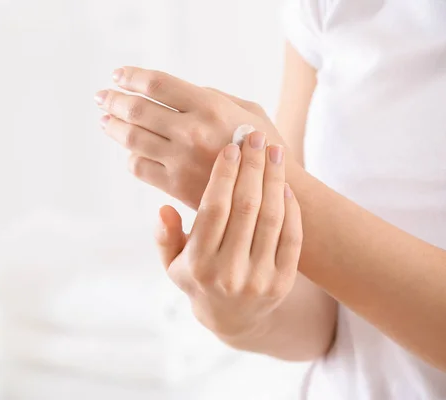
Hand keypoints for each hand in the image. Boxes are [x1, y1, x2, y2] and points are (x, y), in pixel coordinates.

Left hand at [95, 66, 287, 209]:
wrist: (272, 197)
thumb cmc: (264, 148)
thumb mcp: (248, 109)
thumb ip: (210, 97)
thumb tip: (174, 93)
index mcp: (211, 107)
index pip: (157, 84)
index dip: (132, 77)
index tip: (118, 75)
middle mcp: (192, 132)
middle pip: (138, 110)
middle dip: (114, 100)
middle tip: (102, 97)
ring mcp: (181, 161)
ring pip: (132, 139)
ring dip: (113, 126)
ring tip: (105, 119)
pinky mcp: (175, 186)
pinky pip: (139, 167)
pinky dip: (130, 156)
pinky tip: (130, 150)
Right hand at [154, 136, 302, 343]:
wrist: (233, 319)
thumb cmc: (198, 280)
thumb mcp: (172, 264)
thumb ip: (165, 237)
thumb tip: (164, 210)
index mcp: (197, 264)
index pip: (213, 209)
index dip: (224, 175)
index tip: (230, 147)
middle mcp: (229, 273)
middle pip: (246, 207)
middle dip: (252, 166)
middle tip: (255, 137)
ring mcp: (260, 279)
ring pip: (271, 218)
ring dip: (274, 179)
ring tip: (274, 151)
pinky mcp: (283, 282)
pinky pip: (292, 237)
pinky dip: (291, 208)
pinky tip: (285, 184)